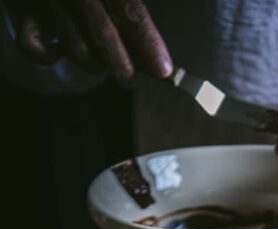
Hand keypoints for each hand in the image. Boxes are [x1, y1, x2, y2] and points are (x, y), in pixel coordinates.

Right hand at [16, 0, 171, 83]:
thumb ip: (127, 10)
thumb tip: (155, 56)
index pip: (130, 10)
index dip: (149, 42)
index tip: (164, 70)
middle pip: (103, 31)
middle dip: (121, 63)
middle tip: (129, 80)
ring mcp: (46, 2)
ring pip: (76, 47)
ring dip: (93, 63)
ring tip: (100, 63)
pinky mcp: (21, 14)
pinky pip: (36, 48)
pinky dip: (49, 56)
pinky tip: (57, 51)